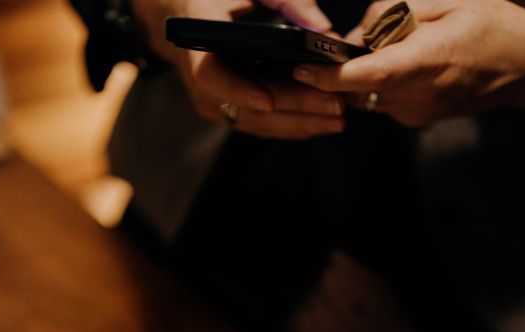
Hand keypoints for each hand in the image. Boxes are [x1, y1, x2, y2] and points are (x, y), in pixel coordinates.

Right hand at [132, 0, 344, 137]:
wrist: (188, 16)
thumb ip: (286, 1)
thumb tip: (323, 29)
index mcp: (198, 41)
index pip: (211, 74)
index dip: (239, 90)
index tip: (266, 101)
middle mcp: (201, 79)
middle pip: (249, 105)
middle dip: (296, 108)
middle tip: (334, 106)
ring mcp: (212, 101)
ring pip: (257, 122)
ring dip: (300, 123)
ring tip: (336, 119)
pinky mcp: (226, 112)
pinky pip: (259, 125)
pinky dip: (290, 126)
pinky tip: (319, 123)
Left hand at [293, 0, 524, 126]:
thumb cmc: (492, 25)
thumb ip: (397, 14)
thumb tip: (359, 34)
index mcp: (424, 62)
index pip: (365, 76)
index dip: (329, 76)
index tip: (301, 70)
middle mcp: (416, 97)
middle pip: (360, 86)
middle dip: (351, 64)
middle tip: (376, 36)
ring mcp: (416, 114)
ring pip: (370, 95)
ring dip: (370, 73)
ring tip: (403, 46)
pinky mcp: (417, 120)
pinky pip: (386, 100)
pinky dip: (385, 82)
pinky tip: (411, 62)